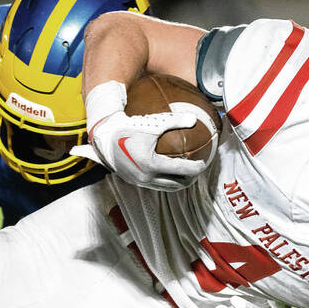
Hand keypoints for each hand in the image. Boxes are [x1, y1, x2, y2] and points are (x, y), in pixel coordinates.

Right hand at [69, 80, 206, 190]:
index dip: (196, 168)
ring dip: (179, 183)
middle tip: (198, 170)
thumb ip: (174, 121)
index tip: (203, 163)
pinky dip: (166, 181)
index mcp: (151, 164)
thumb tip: (194, 119)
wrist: (104, 136)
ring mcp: (139, 181)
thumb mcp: (153, 123)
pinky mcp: (133, 181)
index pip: (181, 170)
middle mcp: (145, 176)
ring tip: (187, 175)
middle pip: (176, 184)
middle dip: (190, 179)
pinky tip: (171, 173)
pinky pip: (155, 185)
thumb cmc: (129, 127)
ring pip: (166, 188)